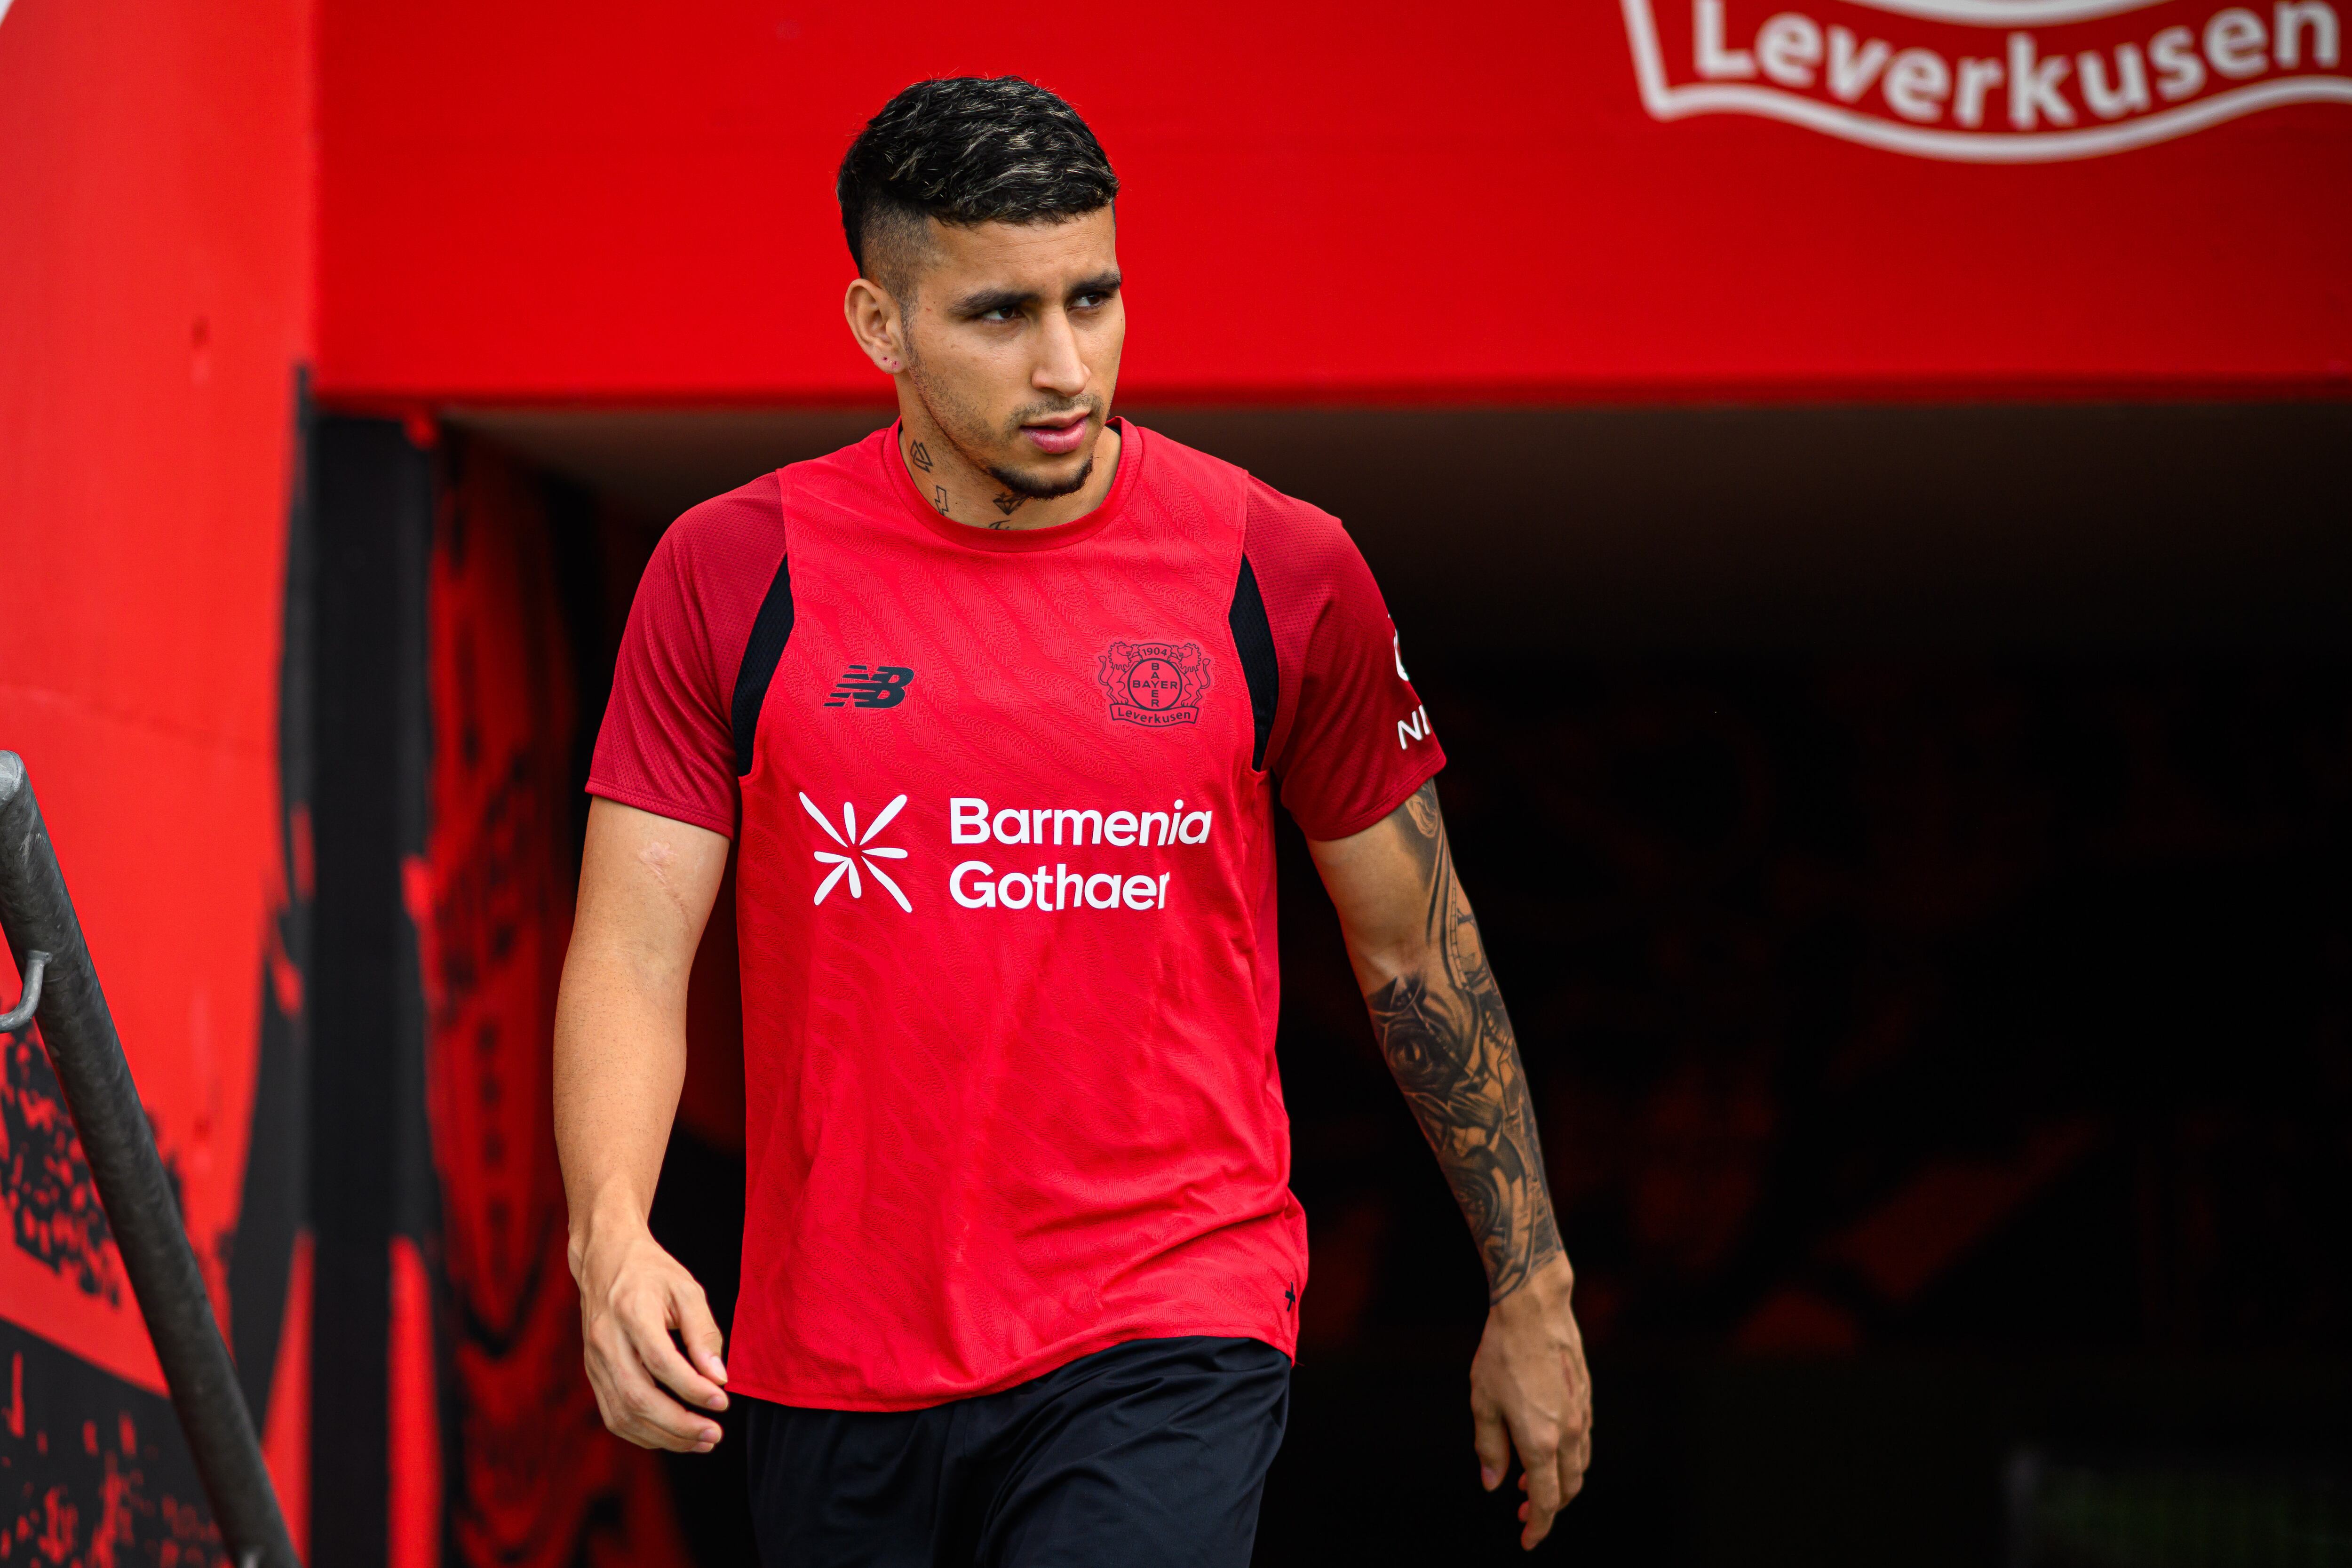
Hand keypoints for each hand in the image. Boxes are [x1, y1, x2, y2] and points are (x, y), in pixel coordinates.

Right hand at [571, 1216, 730, 1451]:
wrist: (605, 1259)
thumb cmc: (651, 1273)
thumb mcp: (686, 1289)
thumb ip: (703, 1333)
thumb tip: (718, 1378)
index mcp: (631, 1312)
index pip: (661, 1362)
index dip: (692, 1388)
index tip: (722, 1402)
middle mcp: (606, 1340)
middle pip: (638, 1397)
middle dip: (679, 1424)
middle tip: (714, 1435)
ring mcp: (594, 1360)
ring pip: (623, 1414)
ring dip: (664, 1436)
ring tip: (700, 1442)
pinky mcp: (592, 1373)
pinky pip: (613, 1414)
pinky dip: (643, 1433)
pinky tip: (672, 1435)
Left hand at [1470, 1254, 1591, 1549]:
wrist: (1533, 1310)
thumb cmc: (1501, 1354)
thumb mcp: (1482, 1404)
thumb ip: (1489, 1448)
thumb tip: (1494, 1484)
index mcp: (1540, 1441)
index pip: (1546, 1501)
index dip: (1537, 1526)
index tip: (1527, 1540)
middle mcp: (1568, 1433)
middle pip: (1568, 1489)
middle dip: (1549, 1507)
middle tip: (1524, 1511)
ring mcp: (1581, 1414)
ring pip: (1579, 1465)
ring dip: (1560, 1482)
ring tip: (1531, 1480)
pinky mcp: (1586, 1397)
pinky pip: (1583, 1440)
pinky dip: (1568, 1456)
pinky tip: (1547, 1447)